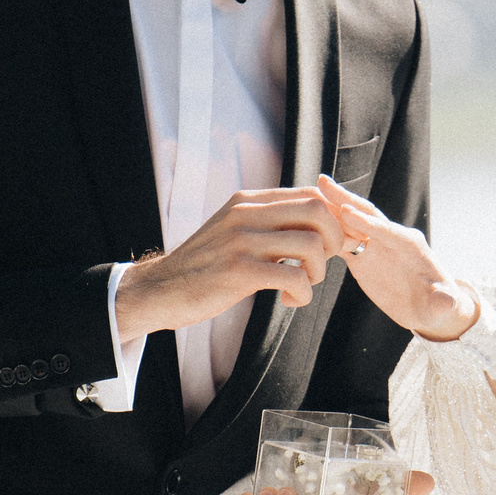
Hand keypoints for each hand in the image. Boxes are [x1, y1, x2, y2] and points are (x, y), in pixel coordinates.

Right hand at [117, 188, 349, 338]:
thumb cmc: (205, 266)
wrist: (161, 290)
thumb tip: (315, 219)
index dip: (334, 219)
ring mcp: (241, 241)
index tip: (333, 244)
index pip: (310, 194)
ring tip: (302, 285)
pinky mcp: (239, 271)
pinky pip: (294, 277)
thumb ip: (267, 220)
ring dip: (318, 272)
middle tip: (321, 265)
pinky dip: (302, 294)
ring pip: (311, 245)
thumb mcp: (234, 229)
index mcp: (247, 201)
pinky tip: (288, 300)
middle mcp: (245, 213)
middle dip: (335, 240)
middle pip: (317, 211)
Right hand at [311, 175, 480, 342]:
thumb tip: (446, 302)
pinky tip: (303, 224)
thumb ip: (444, 302)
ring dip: (329, 210)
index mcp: (411, 245)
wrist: (430, 309)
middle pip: (366, 215)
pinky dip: (324, 231)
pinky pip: (340, 239)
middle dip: (346, 199)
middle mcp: (391, 238)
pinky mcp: (362, 255)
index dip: (368, 223)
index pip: (387, 230)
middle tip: (322, 182)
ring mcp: (375, 245)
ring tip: (305, 196)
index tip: (347, 212)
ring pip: (349, 223)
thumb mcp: (443, 307)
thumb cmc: (440, 306)